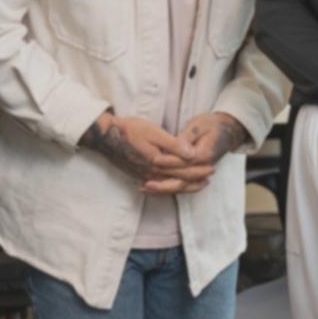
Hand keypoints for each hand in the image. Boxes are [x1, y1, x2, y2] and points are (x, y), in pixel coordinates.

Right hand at [79, 113, 209, 190]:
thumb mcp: (153, 132)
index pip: (184, 169)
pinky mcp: (139, 174)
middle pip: (179, 180)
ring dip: (186, 185)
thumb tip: (192, 154)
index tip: (212, 166)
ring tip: (198, 184)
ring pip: (170, 186)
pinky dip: (170, 187)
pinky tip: (174, 186)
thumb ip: (174, 144)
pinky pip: (159, 186)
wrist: (105, 136)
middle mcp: (152, 173)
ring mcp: (144, 176)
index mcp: (158, 163)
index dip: (199, 168)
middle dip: (196, 178)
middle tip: (211, 175)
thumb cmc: (129, 130)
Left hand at [140, 112, 249, 194]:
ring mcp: (200, 173)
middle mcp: (203, 168)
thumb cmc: (212, 124)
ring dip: (162, 189)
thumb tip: (179, 147)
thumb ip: (187, 138)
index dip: (168, 161)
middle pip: (181, 180)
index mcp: (204, 155)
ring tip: (144, 188)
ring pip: (180, 186)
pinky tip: (151, 188)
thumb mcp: (199, 125)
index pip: (184, 162)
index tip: (153, 160)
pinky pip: (180, 185)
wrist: (227, 130)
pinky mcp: (195, 174)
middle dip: (162, 181)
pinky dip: (166, 187)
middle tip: (144, 183)